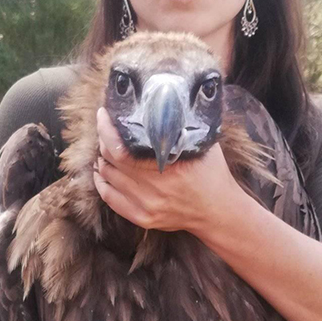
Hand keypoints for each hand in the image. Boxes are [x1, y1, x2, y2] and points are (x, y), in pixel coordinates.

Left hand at [93, 107, 241, 234]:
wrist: (219, 211)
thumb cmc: (212, 174)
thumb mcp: (202, 145)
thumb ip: (182, 127)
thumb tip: (163, 102)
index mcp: (167, 169)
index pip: (120, 149)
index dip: (106, 130)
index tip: (103, 115)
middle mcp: (153, 190)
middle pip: (111, 162)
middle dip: (105, 143)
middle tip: (108, 131)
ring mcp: (146, 207)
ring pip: (108, 179)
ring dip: (103, 162)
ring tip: (106, 151)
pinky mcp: (143, 218)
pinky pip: (110, 200)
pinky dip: (102, 184)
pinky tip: (102, 173)